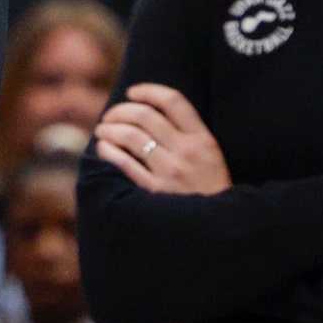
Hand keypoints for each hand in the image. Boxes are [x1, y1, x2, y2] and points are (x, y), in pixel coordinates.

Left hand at [95, 85, 232, 194]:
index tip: (132, 92)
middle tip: (110, 115)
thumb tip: (148, 111)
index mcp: (203, 140)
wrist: (219, 231)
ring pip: (131, 136)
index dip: (148, 90)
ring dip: (111, 129)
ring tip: (102, 130)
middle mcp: (187, 152)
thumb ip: (188, 135)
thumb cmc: (211, 191)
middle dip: (121, 110)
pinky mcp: (156, 192)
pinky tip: (103, 148)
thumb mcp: (211, 157)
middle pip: (145, 115)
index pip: (173, 101)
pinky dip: (109, 151)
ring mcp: (171, 172)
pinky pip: (125, 164)